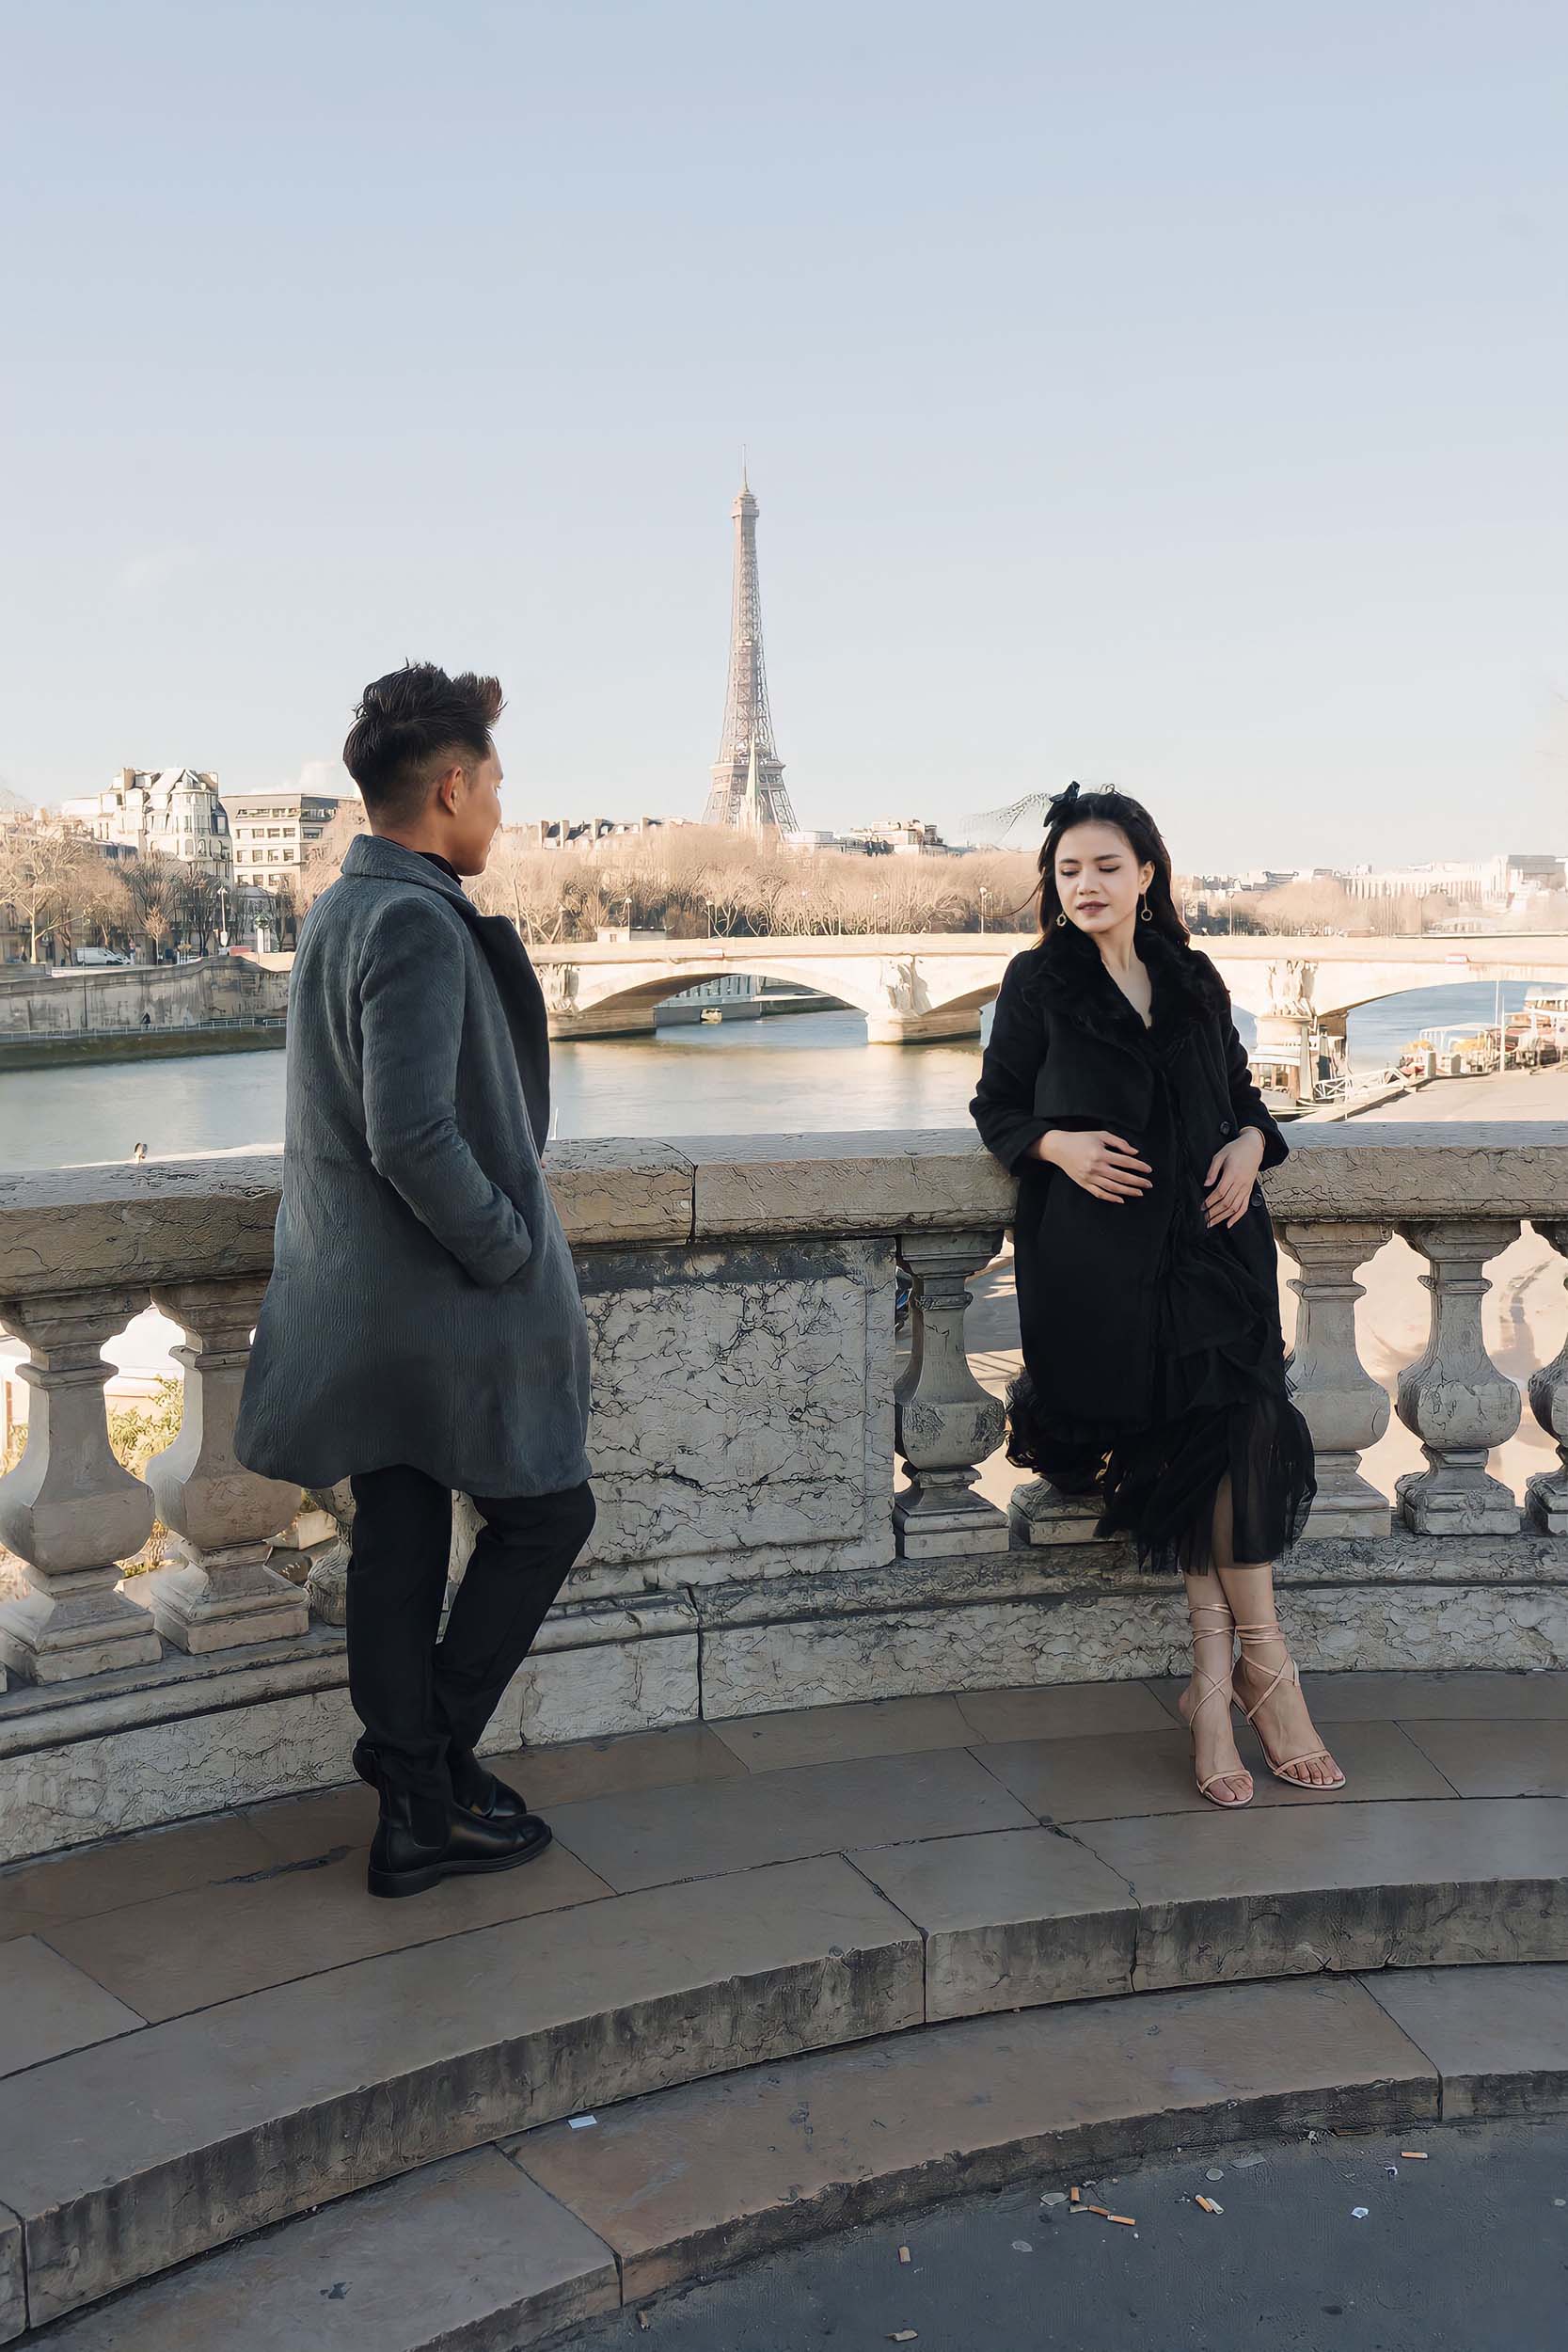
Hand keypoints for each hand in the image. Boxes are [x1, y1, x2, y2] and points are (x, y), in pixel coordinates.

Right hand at [1035, 1129, 1153, 1204]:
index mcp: (1100, 1154)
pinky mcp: (1084, 1184)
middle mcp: (1095, 1167)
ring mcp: (1089, 1177)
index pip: (1125, 1162)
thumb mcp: (1101, 1135)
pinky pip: (1100, 1193)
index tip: (1148, 1170)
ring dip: (1128, 1191)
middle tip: (1148, 1184)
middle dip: (1137, 1181)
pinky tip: (1121, 1199)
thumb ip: (1119, 1142)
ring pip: (1113, 1188)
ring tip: (1139, 1192)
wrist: (1058, 1148)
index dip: (1139, 1166)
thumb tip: (1135, 1152)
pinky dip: (1111, 1198)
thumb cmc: (1080, 1139)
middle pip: (1122, 1177)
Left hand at [1203, 1128, 1265, 1226]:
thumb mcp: (1220, 1155)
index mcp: (1232, 1173)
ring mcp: (1246, 1187)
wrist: (1253, 1147)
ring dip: (1223, 1217)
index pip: (1220, 1192)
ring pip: (1235, 1207)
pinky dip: (1237, 1217)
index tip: (1202, 1207)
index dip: (1210, 1201)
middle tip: (1205, 1219)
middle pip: (1227, 1202)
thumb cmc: (1236, 1149)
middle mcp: (1241, 1182)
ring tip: (1213, 1223)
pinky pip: (1244, 1206)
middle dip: (1214, 1212)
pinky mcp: (1249, 1190)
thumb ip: (1212, 1171)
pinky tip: (1229, 1224)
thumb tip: (1206, 1184)